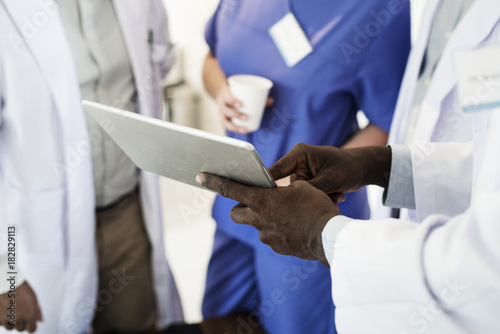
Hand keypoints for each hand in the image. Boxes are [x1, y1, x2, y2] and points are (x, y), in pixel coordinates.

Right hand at [0, 282, 42, 332]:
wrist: (6, 282)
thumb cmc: (20, 288)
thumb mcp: (33, 298)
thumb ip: (37, 311)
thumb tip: (41, 321)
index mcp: (29, 315)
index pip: (32, 329)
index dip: (31, 325)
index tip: (30, 322)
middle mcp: (17, 320)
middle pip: (20, 328)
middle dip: (22, 322)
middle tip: (20, 311)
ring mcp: (6, 320)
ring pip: (10, 327)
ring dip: (12, 321)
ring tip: (12, 309)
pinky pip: (2, 323)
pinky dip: (3, 318)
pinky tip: (5, 308)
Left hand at [197, 173, 340, 265]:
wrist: (329, 236)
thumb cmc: (316, 206)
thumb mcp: (300, 187)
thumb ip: (282, 189)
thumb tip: (278, 195)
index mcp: (262, 200)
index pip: (230, 189)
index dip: (214, 181)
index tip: (201, 176)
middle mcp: (259, 219)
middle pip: (236, 213)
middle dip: (240, 207)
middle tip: (255, 202)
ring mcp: (266, 236)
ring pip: (256, 225)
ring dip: (263, 219)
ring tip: (284, 215)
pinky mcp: (277, 247)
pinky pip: (271, 236)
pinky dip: (277, 230)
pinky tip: (293, 227)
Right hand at [215, 85, 273, 133]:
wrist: (222, 94)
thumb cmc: (234, 93)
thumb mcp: (242, 91)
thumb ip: (257, 95)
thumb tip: (271, 100)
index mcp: (225, 95)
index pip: (227, 98)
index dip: (233, 101)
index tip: (241, 105)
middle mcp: (221, 105)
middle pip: (226, 110)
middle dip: (235, 115)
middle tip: (246, 117)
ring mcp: (221, 113)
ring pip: (224, 121)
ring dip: (235, 126)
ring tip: (245, 129)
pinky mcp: (223, 120)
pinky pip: (227, 127)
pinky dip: (234, 130)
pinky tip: (241, 133)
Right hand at [269, 143, 391, 195]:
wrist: (365, 168)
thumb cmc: (349, 167)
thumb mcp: (330, 179)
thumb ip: (310, 189)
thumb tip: (293, 200)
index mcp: (299, 154)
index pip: (276, 170)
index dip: (267, 184)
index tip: (262, 199)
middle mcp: (298, 163)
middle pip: (290, 186)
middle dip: (307, 195)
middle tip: (327, 197)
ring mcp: (303, 173)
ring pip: (301, 194)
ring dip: (318, 198)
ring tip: (337, 195)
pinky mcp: (309, 182)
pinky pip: (308, 196)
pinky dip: (322, 199)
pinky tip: (338, 196)